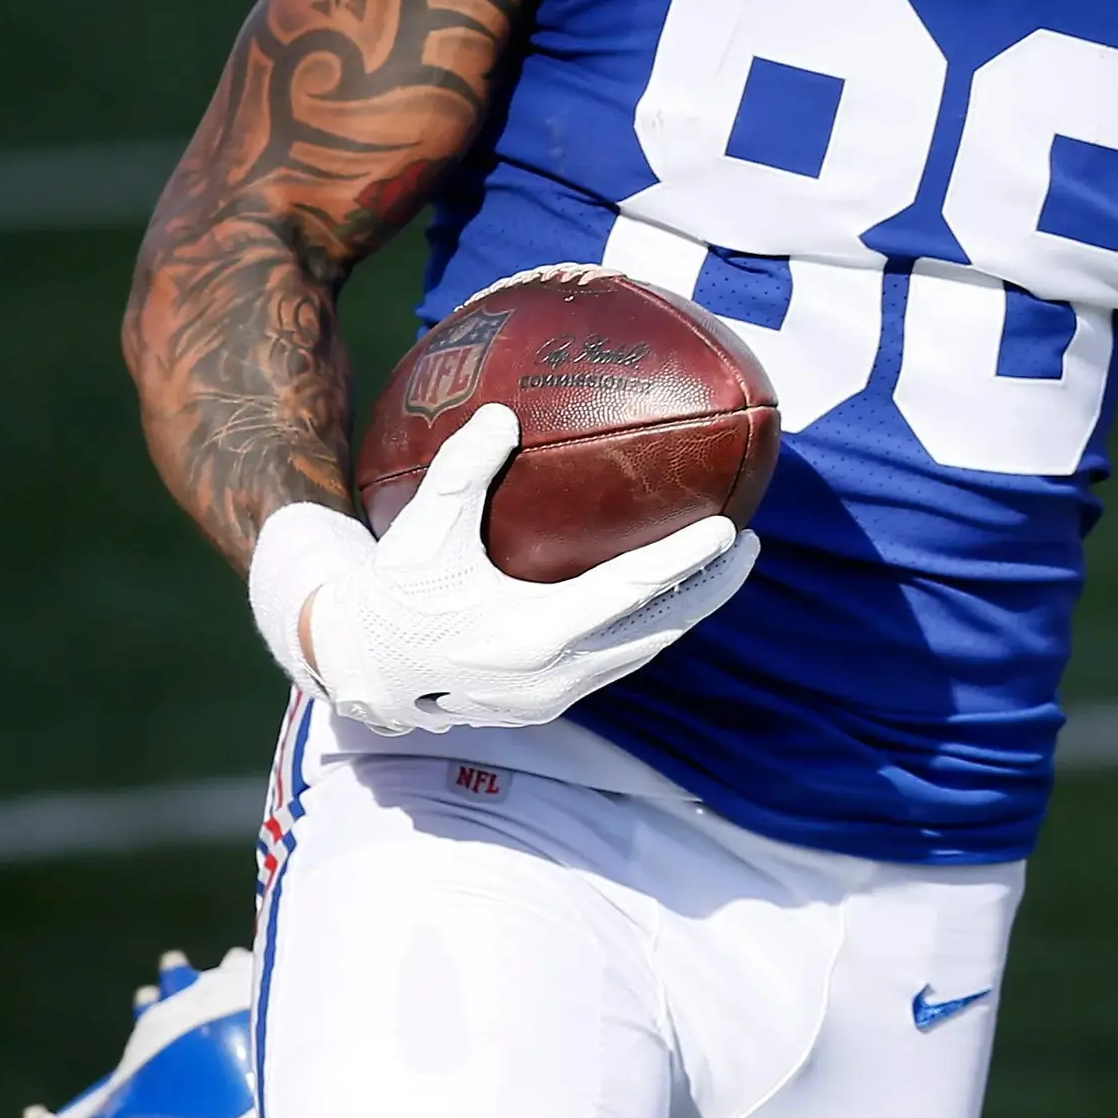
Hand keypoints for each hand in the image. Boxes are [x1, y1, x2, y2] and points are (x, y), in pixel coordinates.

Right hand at [247, 404, 755, 733]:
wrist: (363, 668)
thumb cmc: (396, 592)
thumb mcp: (423, 529)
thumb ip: (462, 469)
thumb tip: (506, 413)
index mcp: (534, 634)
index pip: (632, 592)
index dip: (685, 561)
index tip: (731, 528)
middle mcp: (556, 675)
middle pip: (659, 630)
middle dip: (711, 591)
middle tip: (753, 544)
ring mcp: (556, 696)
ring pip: (643, 651)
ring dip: (687, 612)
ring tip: (725, 567)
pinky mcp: (551, 703)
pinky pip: (618, 661)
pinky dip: (649, 627)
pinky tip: (666, 594)